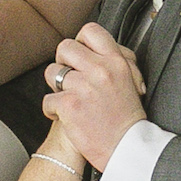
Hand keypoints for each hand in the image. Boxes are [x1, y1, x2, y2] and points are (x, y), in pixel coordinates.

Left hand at [41, 23, 146, 171]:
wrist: (126, 148)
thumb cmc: (127, 119)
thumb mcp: (131, 81)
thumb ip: (116, 61)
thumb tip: (97, 50)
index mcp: (116, 61)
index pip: (90, 31)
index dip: (80, 42)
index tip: (80, 55)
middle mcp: (99, 70)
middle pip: (65, 47)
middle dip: (64, 62)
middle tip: (71, 78)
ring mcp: (83, 87)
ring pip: (52, 72)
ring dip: (56, 86)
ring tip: (68, 98)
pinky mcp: (69, 105)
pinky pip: (48, 99)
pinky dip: (53, 110)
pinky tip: (65, 117)